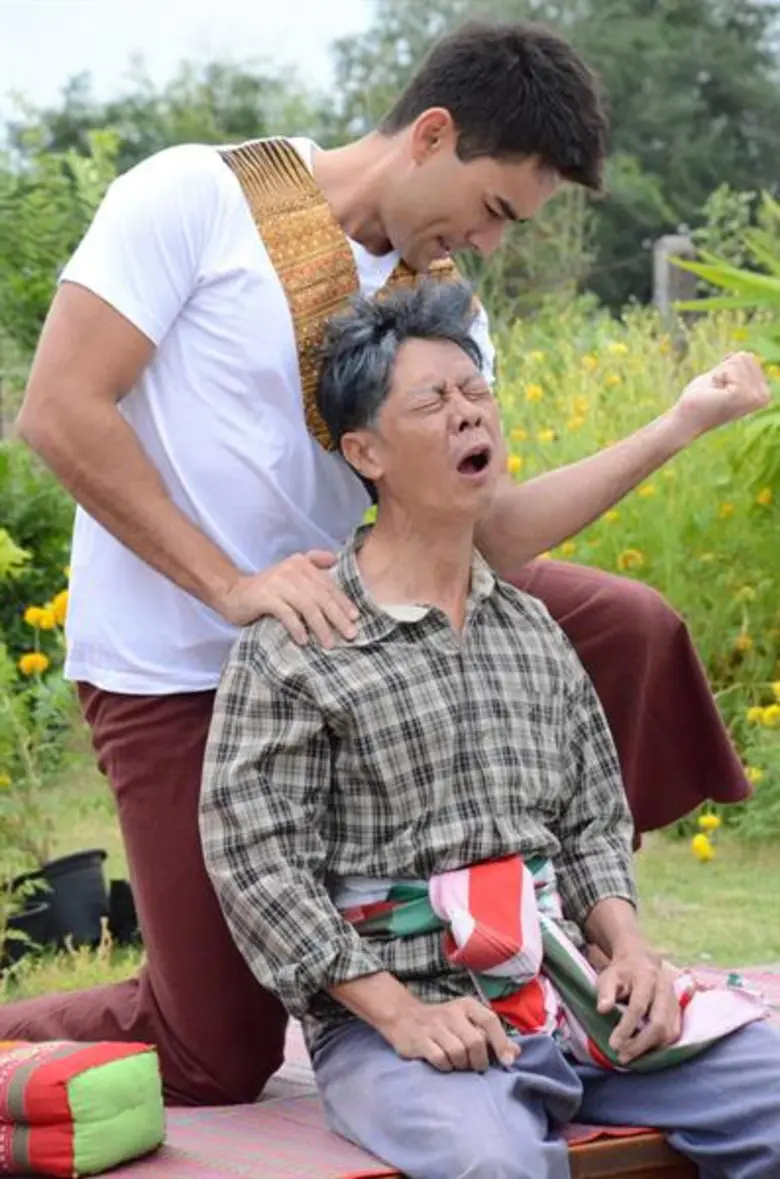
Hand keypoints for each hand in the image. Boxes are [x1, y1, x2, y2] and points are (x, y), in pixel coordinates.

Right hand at [216, 551, 358, 645]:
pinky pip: (287, 614)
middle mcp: (292, 570)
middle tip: (350, 634)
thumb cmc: (267, 589)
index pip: (328, 584)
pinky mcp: (265, 597)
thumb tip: (335, 559)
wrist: (232, 593)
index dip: (343, 602)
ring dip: (321, 626)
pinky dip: (297, 628)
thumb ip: (312, 563)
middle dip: (337, 617)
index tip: (355, 618)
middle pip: (321, 596)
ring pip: (308, 606)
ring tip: (329, 643)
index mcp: (301, 563)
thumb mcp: (290, 573)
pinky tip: (304, 641)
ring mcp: (278, 583)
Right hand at [379, 995, 519, 1072]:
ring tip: (459, 1064)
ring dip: (462, 1065)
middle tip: (476, 1067)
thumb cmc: (443, 1024)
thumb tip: (516, 1053)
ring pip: (458, 1053)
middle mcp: (451, 1013)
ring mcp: (434, 1026)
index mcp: (466, 1006)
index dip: (501, 1043)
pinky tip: (444, 1064)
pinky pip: (440, 1059)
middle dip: (479, 1061)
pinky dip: (446, 1067)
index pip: (490, 1020)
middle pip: (475, 1042)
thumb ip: (491, 1036)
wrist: (402, 1016)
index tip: (507, 1062)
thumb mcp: (467, 1022)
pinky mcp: (419, 1040)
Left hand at [597, 943, 681, 1063]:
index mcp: (647, 977)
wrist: (642, 961)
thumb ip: (605, 992)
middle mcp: (665, 989)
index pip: (638, 1006)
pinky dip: (660, 1046)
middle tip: (622, 1056)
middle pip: (658, 1023)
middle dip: (640, 1044)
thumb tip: (602, 1010)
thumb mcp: (609, 976)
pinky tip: (644, 1052)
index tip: (613, 1044)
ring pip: (669, 1032)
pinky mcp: (679, 1011)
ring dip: (650, 1048)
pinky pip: (674, 1033)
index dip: (626, 1027)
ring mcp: (675, 1001)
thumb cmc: (622, 972)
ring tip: (630, 1056)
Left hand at [672, 351, 770, 442]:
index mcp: (763, 394)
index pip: (748, 358)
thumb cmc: (700, 400)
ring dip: (720, 373)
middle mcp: (763, 397)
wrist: (686, 419)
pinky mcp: (741, 395)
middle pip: (745, 357)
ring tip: (715, 392)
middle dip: (724, 370)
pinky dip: (718, 375)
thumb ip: (734, 367)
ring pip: (739, 359)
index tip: (720, 388)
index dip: (726, 369)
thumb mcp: (720, 377)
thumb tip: (743, 354)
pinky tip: (714, 392)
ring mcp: (754, 398)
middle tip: (715, 390)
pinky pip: (731, 367)